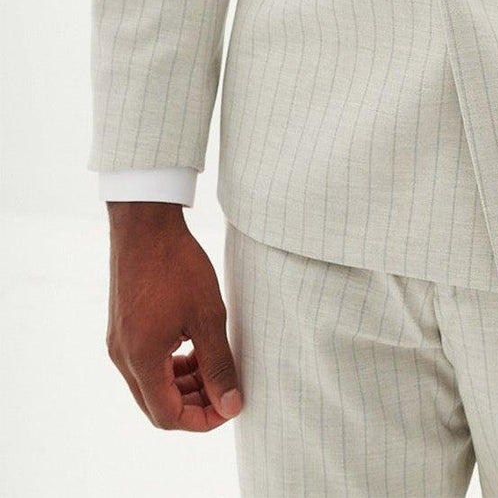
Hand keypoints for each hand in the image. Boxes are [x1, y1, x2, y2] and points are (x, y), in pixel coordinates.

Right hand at [105, 202, 242, 429]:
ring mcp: (118, 342)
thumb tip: (231, 405)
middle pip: (156, 405)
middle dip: (193, 405)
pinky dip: (170, 366)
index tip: (230, 407)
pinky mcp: (121, 327)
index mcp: (141, 360)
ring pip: (150, 385)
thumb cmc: (178, 266)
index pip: (168, 416)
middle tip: (225, 391)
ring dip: (182, 385)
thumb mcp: (208, 316)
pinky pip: (144, 363)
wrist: (145, 224)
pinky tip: (194, 349)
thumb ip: (219, 365)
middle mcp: (123, 357)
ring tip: (213, 369)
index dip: (202, 420)